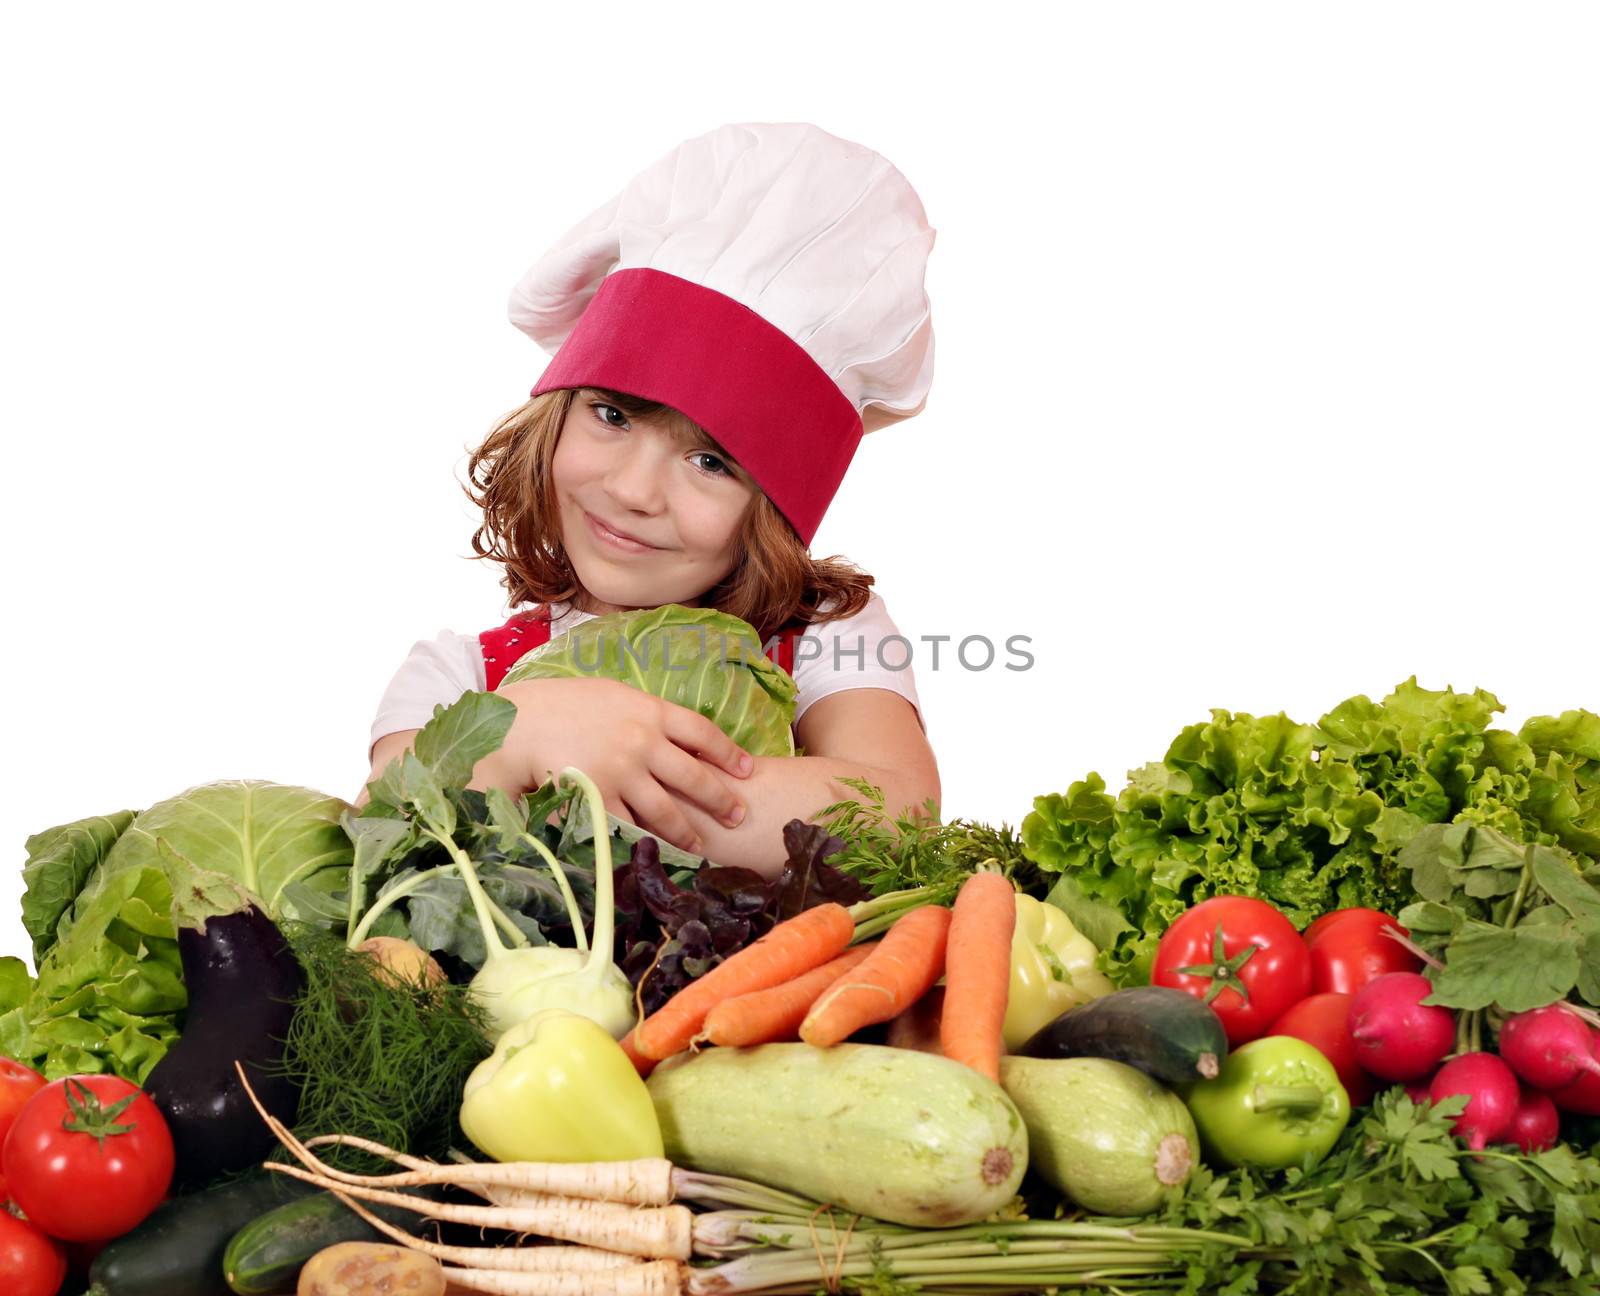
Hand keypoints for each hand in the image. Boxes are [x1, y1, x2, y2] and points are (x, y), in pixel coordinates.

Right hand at [471, 677, 753, 854]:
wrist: (520, 723)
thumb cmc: (564, 704)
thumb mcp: (612, 694)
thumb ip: (645, 712)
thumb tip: (674, 728)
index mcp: (649, 711)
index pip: (702, 732)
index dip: (729, 753)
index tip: (747, 770)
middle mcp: (642, 742)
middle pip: (695, 776)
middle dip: (721, 800)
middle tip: (739, 816)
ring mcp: (621, 773)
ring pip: (666, 810)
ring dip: (687, 832)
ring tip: (700, 847)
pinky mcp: (598, 800)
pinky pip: (628, 826)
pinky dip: (645, 842)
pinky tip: (657, 853)